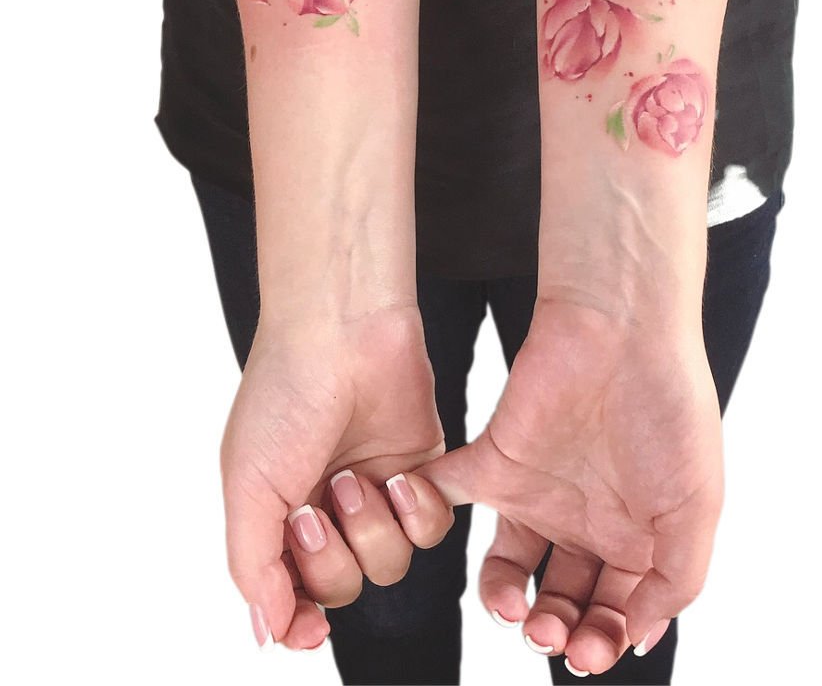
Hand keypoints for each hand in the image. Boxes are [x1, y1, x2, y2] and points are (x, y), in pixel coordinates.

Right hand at [221, 305, 452, 649]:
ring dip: (372, 530)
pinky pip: (430, 527)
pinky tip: (398, 478)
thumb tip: (269, 631)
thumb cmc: (285, 394)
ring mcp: (376, 489)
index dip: (301, 617)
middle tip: (314, 510)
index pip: (294, 592)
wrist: (342, 331)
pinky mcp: (420, 469)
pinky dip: (416, 511)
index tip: (307, 629)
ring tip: (355, 478)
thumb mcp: (248, 485)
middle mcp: (328, 506)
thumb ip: (255, 565)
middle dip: (331, 559)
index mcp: (279, 513)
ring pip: (391, 563)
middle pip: (344, 585)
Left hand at [419, 297, 722, 674]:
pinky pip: (449, 492)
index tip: (591, 651)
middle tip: (550, 633)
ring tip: (514, 608)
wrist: (623, 329)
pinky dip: (428, 512)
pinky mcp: (495, 458)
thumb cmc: (669, 407)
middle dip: (555, 630)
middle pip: (561, 597)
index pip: (613, 609)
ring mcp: (538, 490)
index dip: (601, 641)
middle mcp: (585, 518)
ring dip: (502, 602)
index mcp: (636, 533)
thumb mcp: (697, 505)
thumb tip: (639, 636)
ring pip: (507, 567)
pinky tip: (444, 538)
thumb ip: (675, 580)